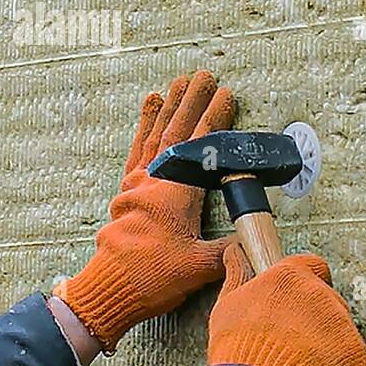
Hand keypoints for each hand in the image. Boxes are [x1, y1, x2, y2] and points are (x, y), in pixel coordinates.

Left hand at [57, 70, 234, 350]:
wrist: (109, 291)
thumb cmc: (154, 278)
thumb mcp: (201, 265)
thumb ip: (231, 248)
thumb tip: (256, 237)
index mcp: (176, 192)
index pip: (200, 146)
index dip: (215, 118)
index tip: (227, 94)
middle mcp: (154, 181)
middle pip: (176, 131)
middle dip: (192, 101)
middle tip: (203, 74)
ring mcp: (137, 185)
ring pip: (154, 135)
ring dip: (167, 107)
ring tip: (176, 82)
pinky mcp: (126, 194)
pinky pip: (136, 150)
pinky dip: (143, 127)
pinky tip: (149, 110)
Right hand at [207, 244, 365, 365]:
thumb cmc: (237, 350)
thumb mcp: (228, 307)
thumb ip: (238, 275)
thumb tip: (235, 252)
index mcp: (292, 277)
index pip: (314, 267)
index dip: (306, 283)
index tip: (296, 302)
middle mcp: (322, 295)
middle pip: (329, 300)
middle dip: (316, 319)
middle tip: (294, 343)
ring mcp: (343, 325)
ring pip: (342, 330)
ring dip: (328, 345)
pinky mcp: (357, 355)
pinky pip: (354, 360)